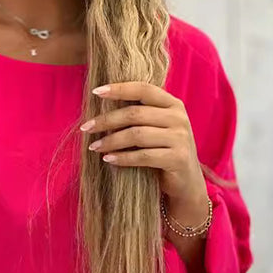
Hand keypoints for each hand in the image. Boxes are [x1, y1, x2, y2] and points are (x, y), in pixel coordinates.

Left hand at [81, 81, 209, 225]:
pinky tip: (108, 160)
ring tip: (94, 147)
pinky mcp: (177, 159)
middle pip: (135, 114)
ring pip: (137, 135)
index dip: (119, 89)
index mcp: (173, 104)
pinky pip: (143, 156)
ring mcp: (180, 138)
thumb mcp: (157, 129)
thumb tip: (102, 107)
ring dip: (111, 141)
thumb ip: (140, 116)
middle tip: (86, 128)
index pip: (143, 89)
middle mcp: (179, 118)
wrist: (186, 183)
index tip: (95, 92)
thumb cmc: (164, 152)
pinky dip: (122, 158)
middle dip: (107, 120)